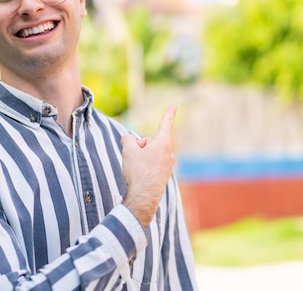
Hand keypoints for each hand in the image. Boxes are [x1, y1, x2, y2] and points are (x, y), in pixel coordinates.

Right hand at [121, 106, 176, 226]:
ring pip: (149, 155)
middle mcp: (169, 154)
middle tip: (135, 161)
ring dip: (140, 159)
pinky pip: (150, 165)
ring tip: (137, 172)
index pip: (165, 124)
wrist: (143, 198)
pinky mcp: (164, 175)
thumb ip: (127, 139)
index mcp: (163, 144)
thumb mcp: (128, 151)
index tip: (175, 105)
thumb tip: (129, 139)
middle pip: (149, 142)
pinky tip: (140, 178)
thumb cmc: (138, 173)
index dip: (169, 114)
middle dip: (139, 148)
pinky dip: (144, 168)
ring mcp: (167, 166)